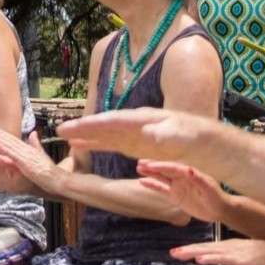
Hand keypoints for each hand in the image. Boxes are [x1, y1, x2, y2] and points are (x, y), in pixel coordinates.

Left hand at [0, 128, 61, 191]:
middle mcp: (27, 150)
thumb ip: (36, 144)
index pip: (13, 139)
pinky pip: (16, 157)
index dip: (3, 133)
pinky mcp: (27, 165)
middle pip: (11, 140)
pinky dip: (8, 151)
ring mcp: (27, 157)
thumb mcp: (41, 154)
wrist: (58, 179)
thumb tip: (33, 133)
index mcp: (28, 149)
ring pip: (11, 146)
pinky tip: (0, 146)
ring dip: (0, 139)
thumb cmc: (49, 169)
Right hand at [57, 107, 205, 163]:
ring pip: (105, 133)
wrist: (204, 143)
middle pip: (105, 125)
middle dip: (83, 127)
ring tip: (64, 136)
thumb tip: (149, 134)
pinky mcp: (135, 145)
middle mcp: (135, 124)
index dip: (94, 124)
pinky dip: (96, 144)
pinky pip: (111, 143)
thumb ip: (167, 135)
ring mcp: (134, 134)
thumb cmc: (195, 138)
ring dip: (86, 135)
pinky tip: (82, 145)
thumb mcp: (183, 137)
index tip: (74, 127)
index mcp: (145, 119)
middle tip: (60, 130)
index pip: (115, 120)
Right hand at [138, 160, 227, 222]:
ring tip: (138, 168)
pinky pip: (162, 189)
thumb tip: (189, 170)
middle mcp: (182, 178)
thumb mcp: (209, 189)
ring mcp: (178, 186)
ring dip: (150, 173)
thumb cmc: (217, 197)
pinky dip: (152, 185)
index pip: (174, 168)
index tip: (151, 164)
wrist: (219, 209)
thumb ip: (199, 179)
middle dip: (153, 166)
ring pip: (161, 178)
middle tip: (140, 162)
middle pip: (165, 170)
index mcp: (190, 173)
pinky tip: (142, 182)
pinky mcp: (175, 196)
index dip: (162, 166)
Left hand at [171, 238, 264, 264]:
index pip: (210, 249)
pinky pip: (225, 261)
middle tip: (173, 253)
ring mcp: (238, 254)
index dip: (195, 250)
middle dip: (189, 250)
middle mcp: (233, 248)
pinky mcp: (245, 262)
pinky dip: (212, 258)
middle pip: (207, 248)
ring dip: (195, 252)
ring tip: (179, 254)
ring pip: (212, 253)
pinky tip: (200, 259)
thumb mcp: (252, 261)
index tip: (179, 253)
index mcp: (234, 249)